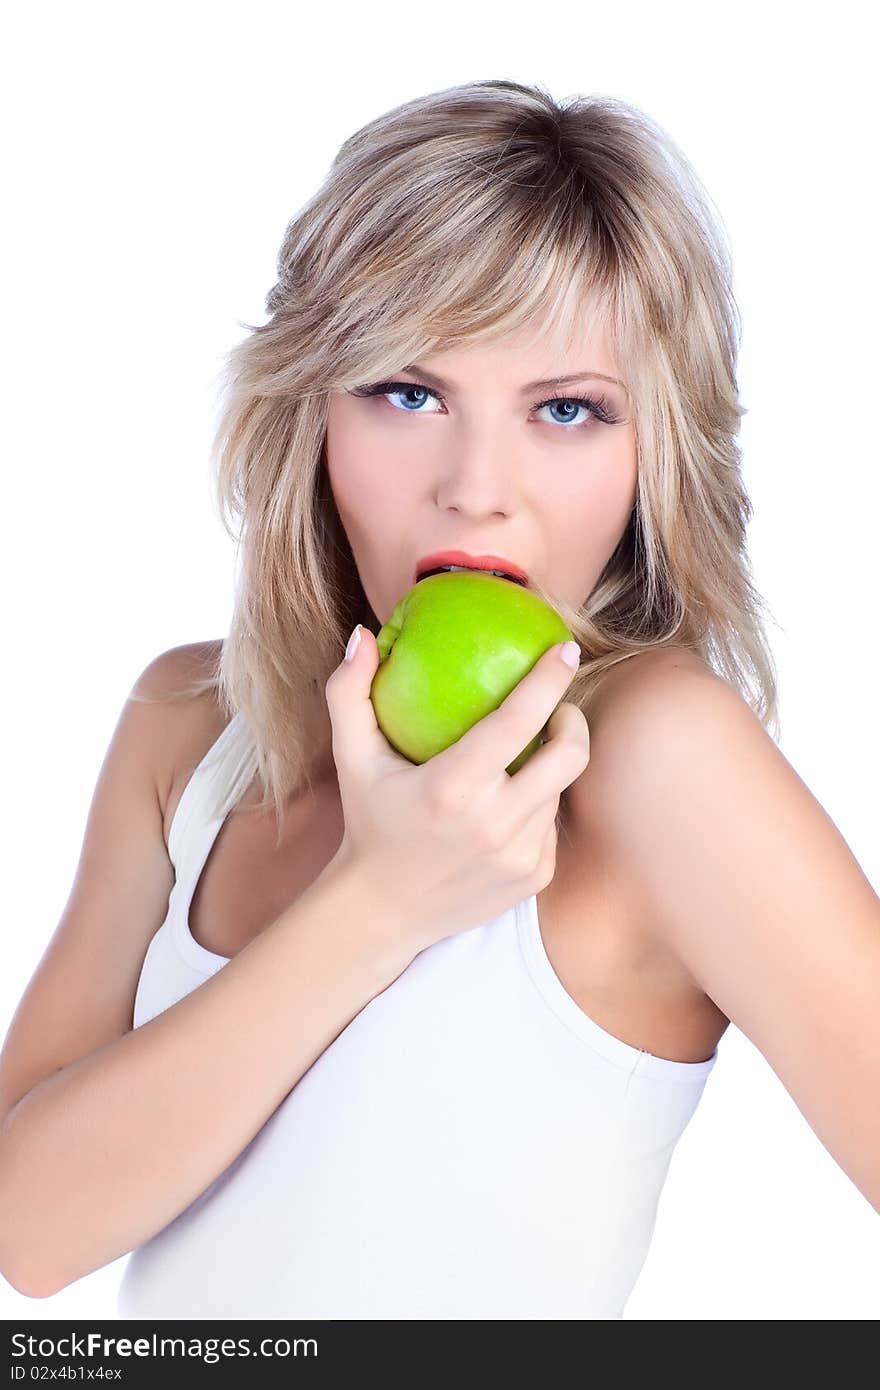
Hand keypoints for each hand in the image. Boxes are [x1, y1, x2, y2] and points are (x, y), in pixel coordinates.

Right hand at [323, 624, 589, 953]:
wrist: (383, 911)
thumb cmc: (369, 821)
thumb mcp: (351, 757)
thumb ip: (350, 692)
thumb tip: (361, 635)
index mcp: (451, 788)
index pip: (518, 722)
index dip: (549, 680)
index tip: (564, 649)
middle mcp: (492, 825)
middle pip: (568, 756)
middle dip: (573, 721)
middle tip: (557, 709)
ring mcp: (519, 856)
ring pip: (558, 790)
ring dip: (548, 766)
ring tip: (520, 759)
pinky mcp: (535, 877)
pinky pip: (551, 825)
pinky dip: (537, 806)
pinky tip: (510, 804)